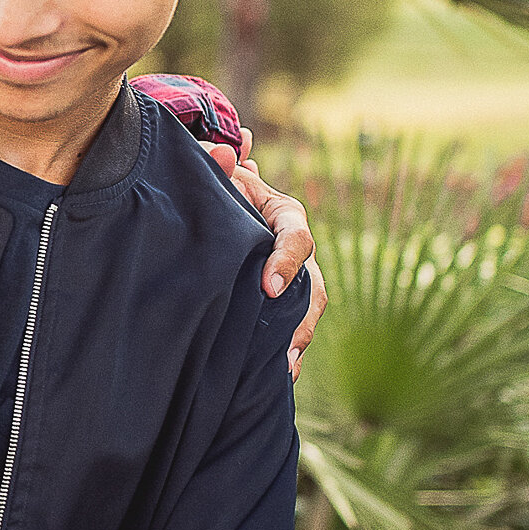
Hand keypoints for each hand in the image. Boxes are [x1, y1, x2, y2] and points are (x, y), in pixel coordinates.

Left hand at [200, 136, 326, 379]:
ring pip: (309, 309)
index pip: (297, 237)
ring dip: (299, 339)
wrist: (214, 199)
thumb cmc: (215, 185)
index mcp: (285, 214)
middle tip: (285, 347)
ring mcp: (294, 275)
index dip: (286, 261)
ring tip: (284, 370)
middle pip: (314, 284)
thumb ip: (217, 163)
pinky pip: (292, 324)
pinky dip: (287, 348)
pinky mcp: (283, 297)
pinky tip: (277, 377)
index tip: (268, 287)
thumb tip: (227, 152)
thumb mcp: (215, 172)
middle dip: (302, 317)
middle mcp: (297, 248)